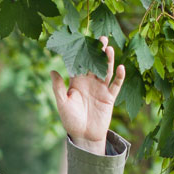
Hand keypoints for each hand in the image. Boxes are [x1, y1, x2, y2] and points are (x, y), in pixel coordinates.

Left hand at [50, 35, 124, 153]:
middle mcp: (89, 82)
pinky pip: (116, 85)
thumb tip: (52, 71)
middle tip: (100, 38)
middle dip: (97, 51)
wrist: (83, 135)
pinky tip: (121, 67)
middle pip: (95, 63)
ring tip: (109, 48)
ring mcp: (100, 88)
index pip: (80, 64)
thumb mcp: (62, 103)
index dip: (82, 53)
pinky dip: (120, 76)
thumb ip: (58, 88)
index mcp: (76, 81)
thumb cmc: (70, 119)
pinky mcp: (109, 96)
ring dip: (108, 60)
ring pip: (106, 71)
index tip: (83, 39)